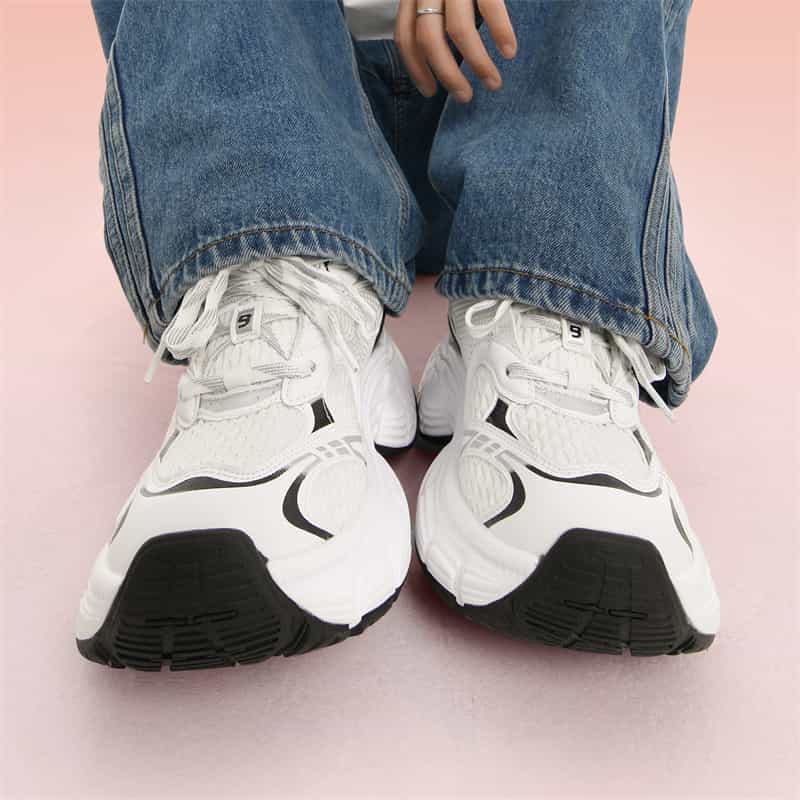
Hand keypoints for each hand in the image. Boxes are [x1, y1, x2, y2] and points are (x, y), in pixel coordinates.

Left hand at [394, 0, 516, 102]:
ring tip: (492, 83)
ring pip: (459, 31)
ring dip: (477, 64)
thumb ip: (433, 7)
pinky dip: (501, 33)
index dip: (415, 69)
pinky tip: (509, 52)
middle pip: (429, 40)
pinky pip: (490, 7)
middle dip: (447, 75)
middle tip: (464, 97)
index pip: (405, 36)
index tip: (429, 91)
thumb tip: (441, 51)